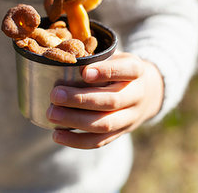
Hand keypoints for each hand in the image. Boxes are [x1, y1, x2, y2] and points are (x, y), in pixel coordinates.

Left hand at [46, 52, 163, 148]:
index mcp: (136, 70)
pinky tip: (57, 135)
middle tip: (55, 95)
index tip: (84, 72)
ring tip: (52, 114)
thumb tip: (63, 56)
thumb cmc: (118, 69)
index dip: (106, 72)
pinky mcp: (120, 133)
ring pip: (105, 124)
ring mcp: (130, 117)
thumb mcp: (114, 55)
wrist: (146, 92)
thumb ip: (95, 56)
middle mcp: (137, 95)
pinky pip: (99, 141)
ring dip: (75, 121)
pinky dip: (76, 141)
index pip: (127, 70)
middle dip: (80, 99)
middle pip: (111, 101)